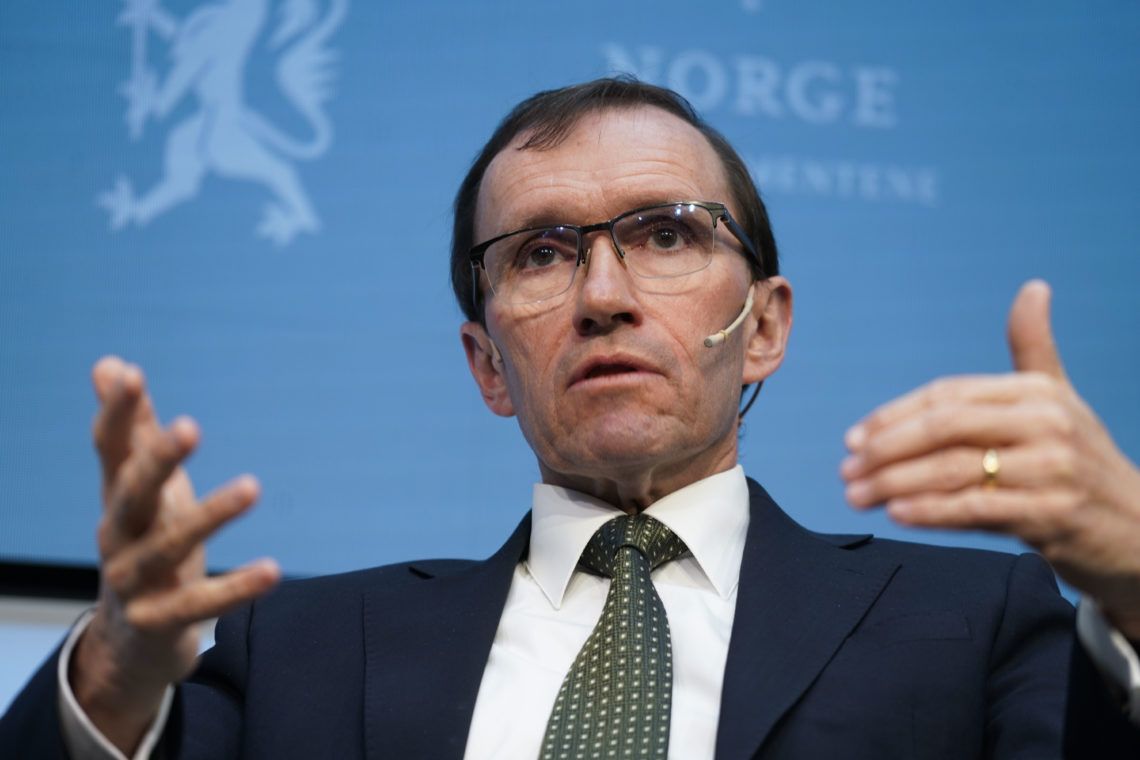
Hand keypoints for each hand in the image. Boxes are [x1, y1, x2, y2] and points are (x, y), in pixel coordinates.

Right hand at [72, 357, 279, 752]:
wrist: (128, 644)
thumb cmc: (145, 545)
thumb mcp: (142, 489)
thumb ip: (135, 430)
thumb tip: (111, 364)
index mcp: (118, 498)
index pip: (111, 450)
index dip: (118, 413)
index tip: (128, 374)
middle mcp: (118, 536)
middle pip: (132, 494)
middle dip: (157, 461)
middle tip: (189, 426)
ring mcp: (133, 583)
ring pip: (168, 548)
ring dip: (209, 517)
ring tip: (253, 486)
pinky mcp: (159, 622)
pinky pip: (198, 605)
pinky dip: (234, 589)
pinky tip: (273, 570)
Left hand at [840, 281, 1139, 636]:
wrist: (1139, 531)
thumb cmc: (1082, 460)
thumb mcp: (1059, 400)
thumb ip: (1033, 348)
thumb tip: (1033, 288)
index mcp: (1037, 391)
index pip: (946, 396)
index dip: (893, 416)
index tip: (853, 438)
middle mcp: (1048, 422)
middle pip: (943, 427)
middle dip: (885, 449)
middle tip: (846, 470)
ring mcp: (1052, 469)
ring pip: (953, 469)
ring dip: (895, 484)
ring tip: (858, 495)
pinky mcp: (1053, 514)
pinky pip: (977, 509)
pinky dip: (931, 511)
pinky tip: (898, 513)